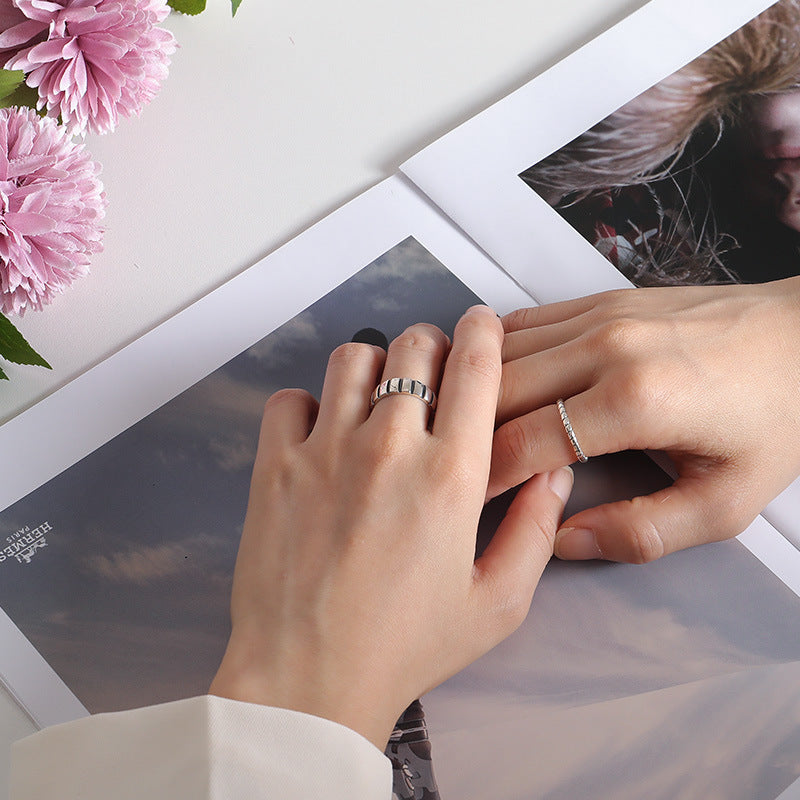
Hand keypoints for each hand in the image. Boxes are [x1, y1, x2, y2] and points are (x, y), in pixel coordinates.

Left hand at [209, 306, 571, 748]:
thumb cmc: (405, 646)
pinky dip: (310, 403)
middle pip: (414, 345)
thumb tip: (554, 470)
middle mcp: (390, 446)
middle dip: (431, 346)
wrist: (308, 680)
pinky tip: (324, 435)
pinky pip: (291, 398)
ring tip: (380, 400)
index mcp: (452, 474)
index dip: (483, 330)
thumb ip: (536, 528)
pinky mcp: (276, 465)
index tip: (481, 324)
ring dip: (375, 367)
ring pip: (353, 358)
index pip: (476, 365)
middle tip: (432, 372)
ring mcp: (326, 450)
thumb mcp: (498, 603)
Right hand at [489, 277, 799, 562]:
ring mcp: (601, 315)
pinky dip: (494, 354)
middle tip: (451, 467)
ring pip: (499, 352)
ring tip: (458, 428)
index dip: (484, 478)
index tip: (461, 501)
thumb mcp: (726, 502)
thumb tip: (564, 541)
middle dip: (465, 435)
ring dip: (471, 392)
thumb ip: (642, 532)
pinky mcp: (601, 299)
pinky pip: (523, 323)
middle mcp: (607, 348)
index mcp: (635, 402)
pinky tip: (488, 382)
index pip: (524, 443)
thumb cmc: (775, 419)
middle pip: (497, 392)